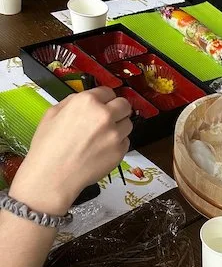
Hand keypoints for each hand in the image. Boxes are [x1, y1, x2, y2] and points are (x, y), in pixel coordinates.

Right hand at [10, 88, 131, 214]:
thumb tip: (86, 99)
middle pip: (124, 105)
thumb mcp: (52, 113)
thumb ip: (73, 102)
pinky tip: (102, 149)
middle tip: (109, 118)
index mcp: (87, 101)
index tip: (104, 104)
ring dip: (119, 127)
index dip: (105, 98)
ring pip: (128, 124)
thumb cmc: (49, 147)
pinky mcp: (120, 151)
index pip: (108, 91)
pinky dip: (117, 144)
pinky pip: (125, 142)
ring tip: (102, 136)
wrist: (53, 175)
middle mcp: (105, 115)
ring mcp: (114, 134)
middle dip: (118, 110)